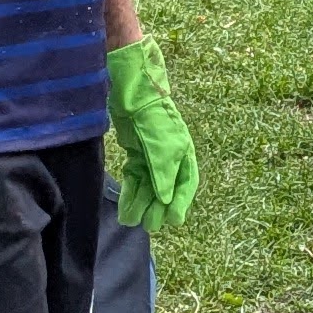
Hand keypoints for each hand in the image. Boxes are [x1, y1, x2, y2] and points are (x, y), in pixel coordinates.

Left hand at [108, 34, 200, 230]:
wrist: (130, 85)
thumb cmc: (150, 113)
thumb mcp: (160, 144)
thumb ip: (163, 171)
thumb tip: (165, 198)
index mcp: (182, 150)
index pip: (186, 182)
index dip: (180, 203)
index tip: (172, 222)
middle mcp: (169, 153)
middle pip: (166, 187)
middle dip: (158, 207)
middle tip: (150, 226)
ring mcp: (151, 150)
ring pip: (148, 183)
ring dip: (142, 202)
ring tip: (132, 220)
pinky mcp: (135, 147)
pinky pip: (135, 175)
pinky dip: (131, 190)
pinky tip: (126, 205)